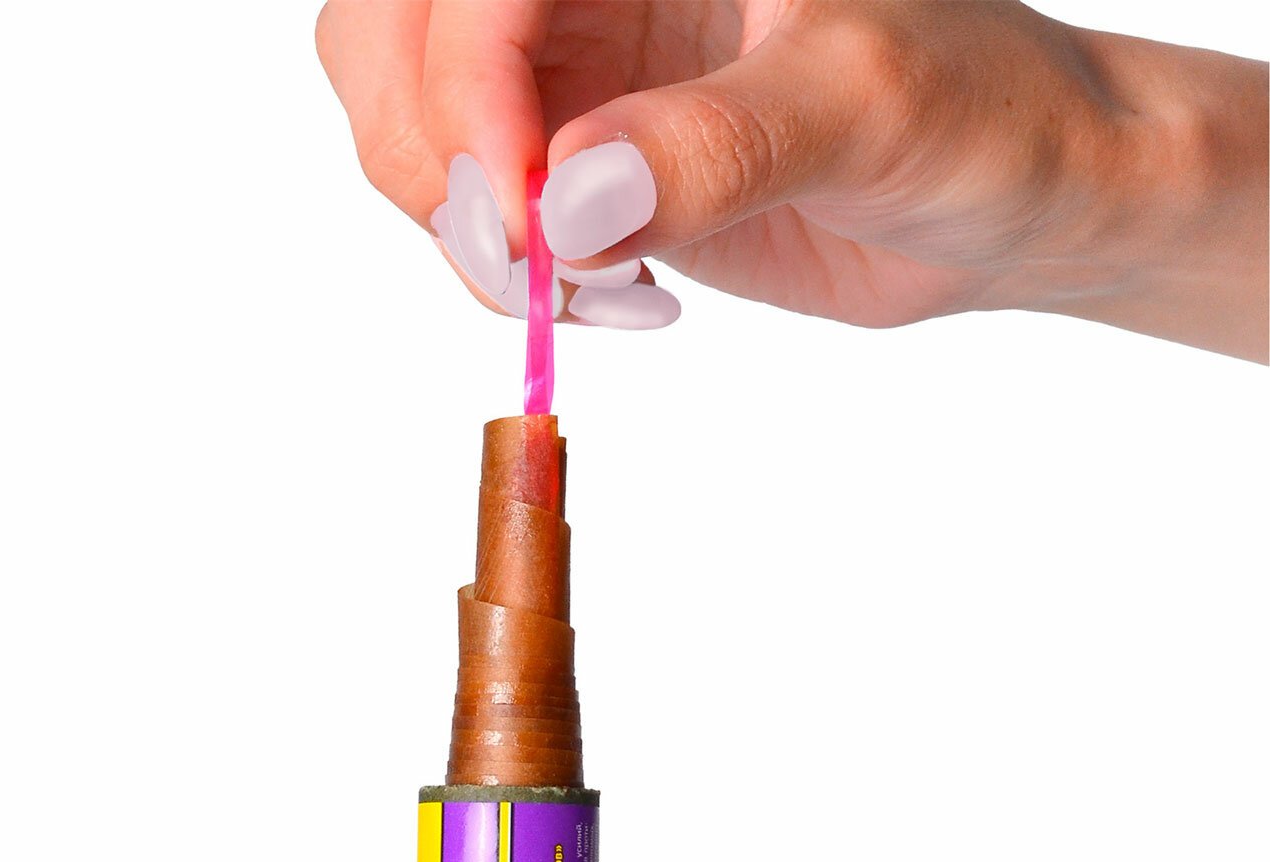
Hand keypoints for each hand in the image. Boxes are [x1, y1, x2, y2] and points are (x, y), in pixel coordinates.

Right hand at [315, 0, 1267, 355]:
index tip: (523, 224)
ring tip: (575, 290)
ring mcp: (577, 61)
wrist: (1004, 195)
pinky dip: (502, 267)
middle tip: (523, 267)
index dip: (465, 92)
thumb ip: (717, 146)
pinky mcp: (581, 153)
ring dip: (457, 223)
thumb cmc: (976, 110)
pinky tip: (598, 292)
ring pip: (413, 118)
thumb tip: (564, 205)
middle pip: (395, 32)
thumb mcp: (864, 109)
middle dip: (427, 156)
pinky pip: (476, 203)